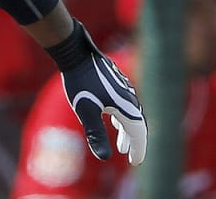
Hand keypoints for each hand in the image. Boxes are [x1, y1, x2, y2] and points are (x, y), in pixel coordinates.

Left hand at [60, 28, 147, 164]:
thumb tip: (104, 158)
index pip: (139, 133)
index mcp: (126, 106)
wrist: (76, 53)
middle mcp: (129, 98)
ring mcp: (123, 89)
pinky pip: (124, 105)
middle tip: (131, 156)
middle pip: (137, 124)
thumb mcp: (86, 111)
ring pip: (130, 114)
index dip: (139, 149)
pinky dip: (121, 118)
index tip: (136, 162)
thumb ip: (96, 134)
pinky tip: (113, 120)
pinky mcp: (115, 83)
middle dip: (135, 142)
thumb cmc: (80, 81)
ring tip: (122, 145)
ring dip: (127, 131)